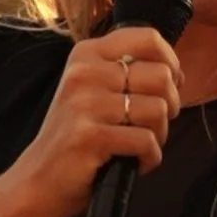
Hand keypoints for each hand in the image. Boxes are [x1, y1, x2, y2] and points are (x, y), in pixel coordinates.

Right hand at [20, 30, 181, 216]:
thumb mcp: (95, 89)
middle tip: (150, 124)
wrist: (40, 178)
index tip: (167, 87)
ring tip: (137, 145)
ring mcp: (85, 103)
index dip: (171, 64)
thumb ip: (130, 73)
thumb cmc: (76, 135)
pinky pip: (147, 141)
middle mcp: (84, 72)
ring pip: (158, 110)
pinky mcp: (90, 136)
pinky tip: (132, 162)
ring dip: (158, 135)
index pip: (149, 39)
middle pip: (161, 76)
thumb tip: (177, 73)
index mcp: (87, 54)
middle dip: (169, 106)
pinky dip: (149, 158)